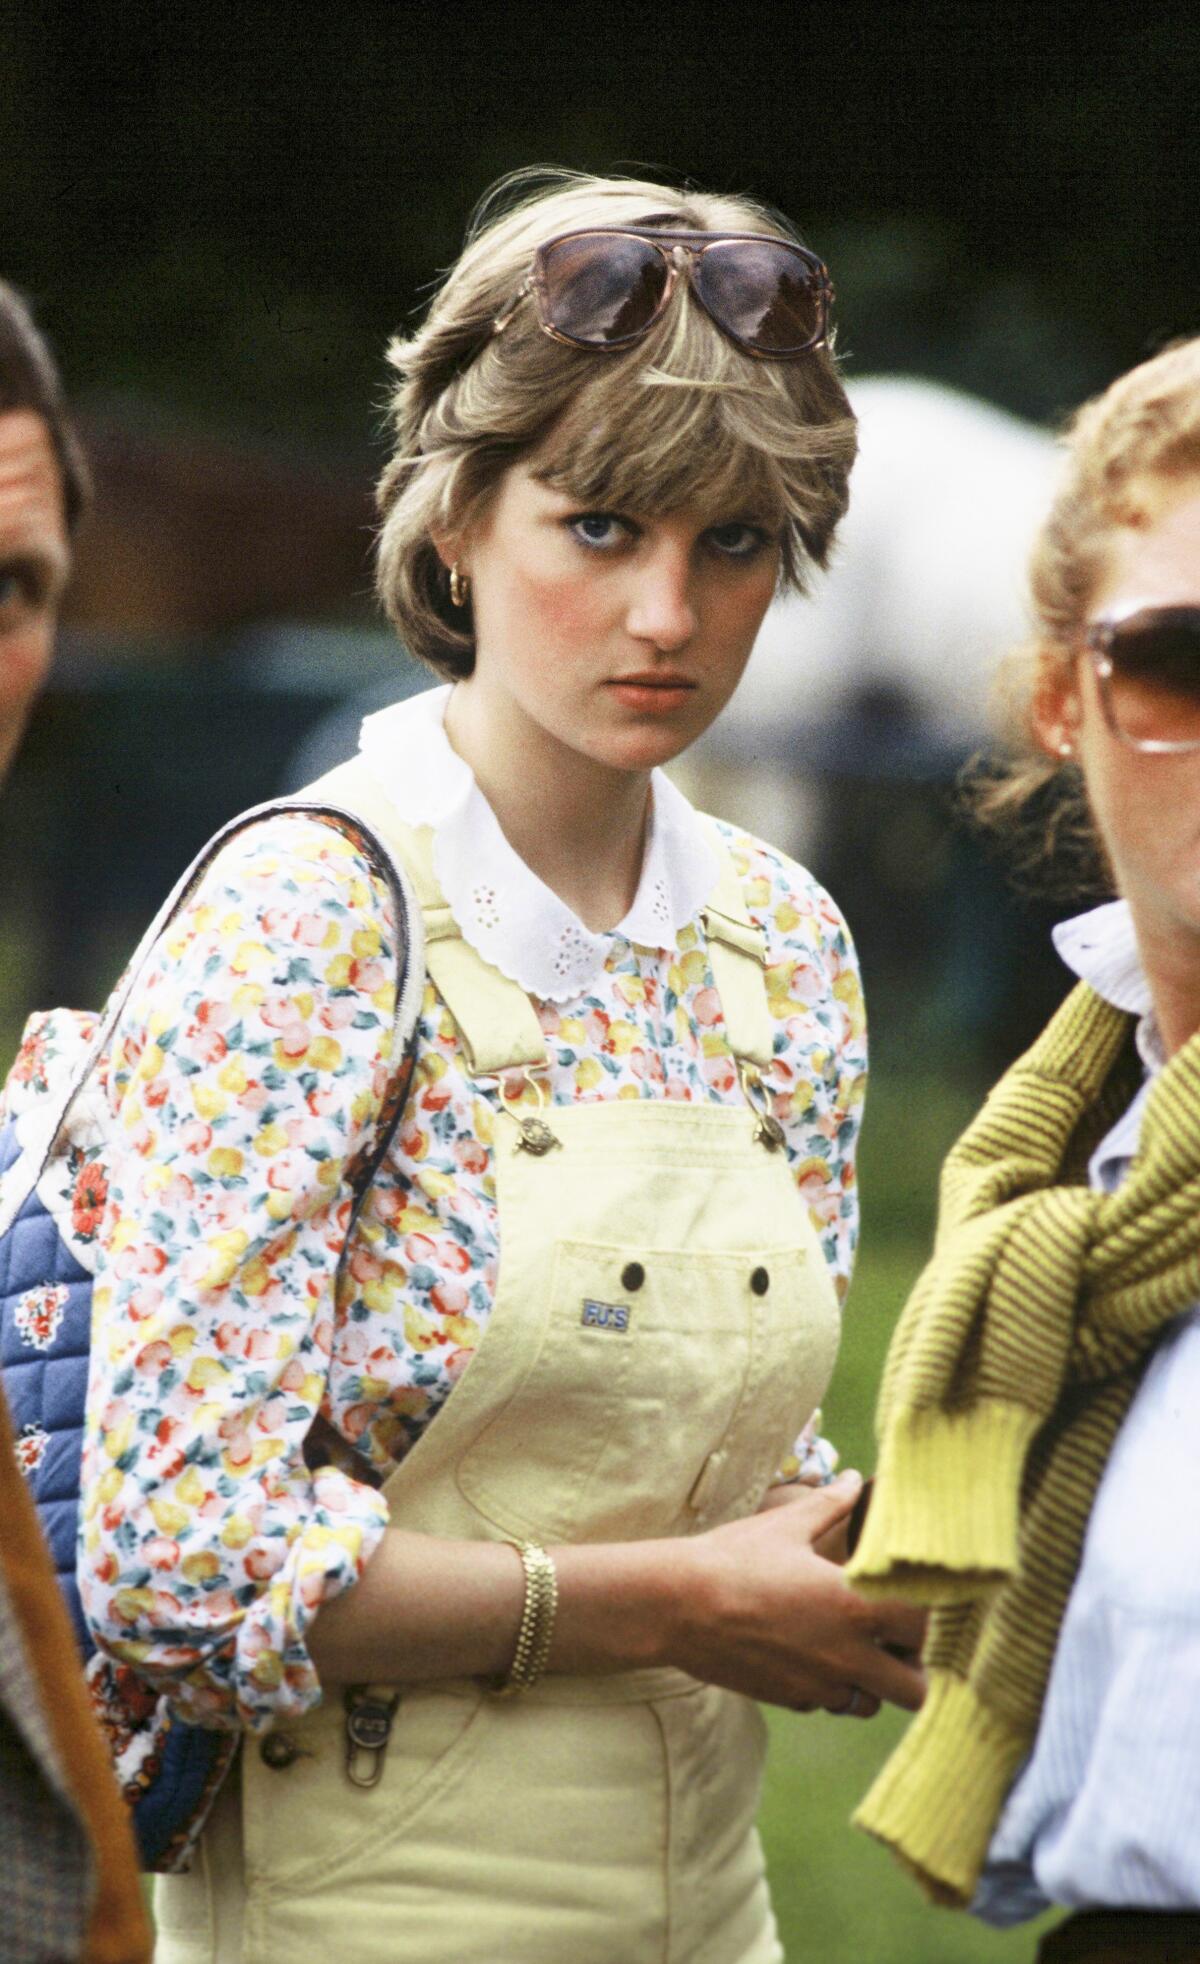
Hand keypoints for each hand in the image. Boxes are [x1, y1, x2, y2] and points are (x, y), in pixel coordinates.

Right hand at [667, 1472, 925, 1718]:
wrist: (676, 1607)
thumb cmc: (733, 1558)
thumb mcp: (786, 1526)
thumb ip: (831, 1504)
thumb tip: (855, 1479)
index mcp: (853, 1604)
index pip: (925, 1628)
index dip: (930, 1618)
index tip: (919, 1602)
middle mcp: (846, 1653)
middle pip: (916, 1688)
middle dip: (914, 1667)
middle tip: (897, 1639)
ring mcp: (819, 1683)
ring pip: (874, 1703)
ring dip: (874, 1682)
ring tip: (855, 1648)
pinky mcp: (793, 1699)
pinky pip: (831, 1703)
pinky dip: (832, 1687)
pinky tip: (812, 1654)